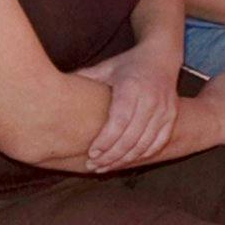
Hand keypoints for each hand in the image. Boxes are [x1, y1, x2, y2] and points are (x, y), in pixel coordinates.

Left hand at [80, 51, 179, 170]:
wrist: (161, 57)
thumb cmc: (127, 65)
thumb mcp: (106, 68)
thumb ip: (84, 79)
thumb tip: (52, 87)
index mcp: (132, 86)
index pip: (119, 120)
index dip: (106, 140)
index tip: (91, 152)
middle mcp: (151, 99)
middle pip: (131, 137)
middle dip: (111, 155)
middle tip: (93, 165)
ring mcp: (164, 109)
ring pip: (145, 144)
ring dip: (124, 159)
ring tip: (105, 167)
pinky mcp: (171, 117)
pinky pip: (157, 143)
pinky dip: (142, 156)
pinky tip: (126, 161)